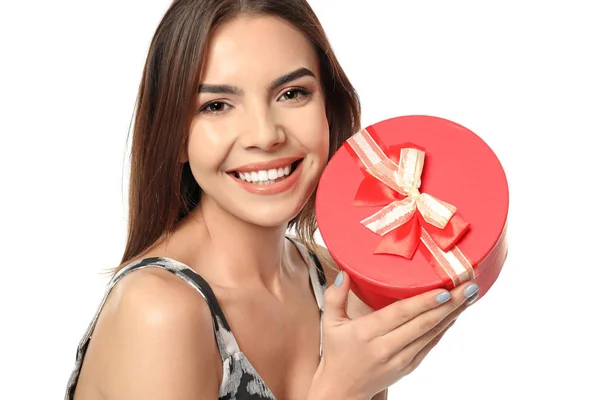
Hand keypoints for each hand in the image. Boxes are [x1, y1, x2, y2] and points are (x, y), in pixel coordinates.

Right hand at [311, 271, 477, 399]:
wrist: (342, 390)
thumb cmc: (336, 352)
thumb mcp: (329, 323)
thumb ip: (334, 297)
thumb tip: (344, 274)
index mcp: (366, 333)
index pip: (400, 315)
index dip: (424, 303)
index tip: (445, 291)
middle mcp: (385, 347)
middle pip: (423, 324)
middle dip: (449, 305)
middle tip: (468, 287)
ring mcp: (399, 359)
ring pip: (431, 334)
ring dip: (452, 315)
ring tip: (468, 297)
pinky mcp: (408, 367)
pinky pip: (430, 345)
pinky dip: (443, 329)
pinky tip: (454, 315)